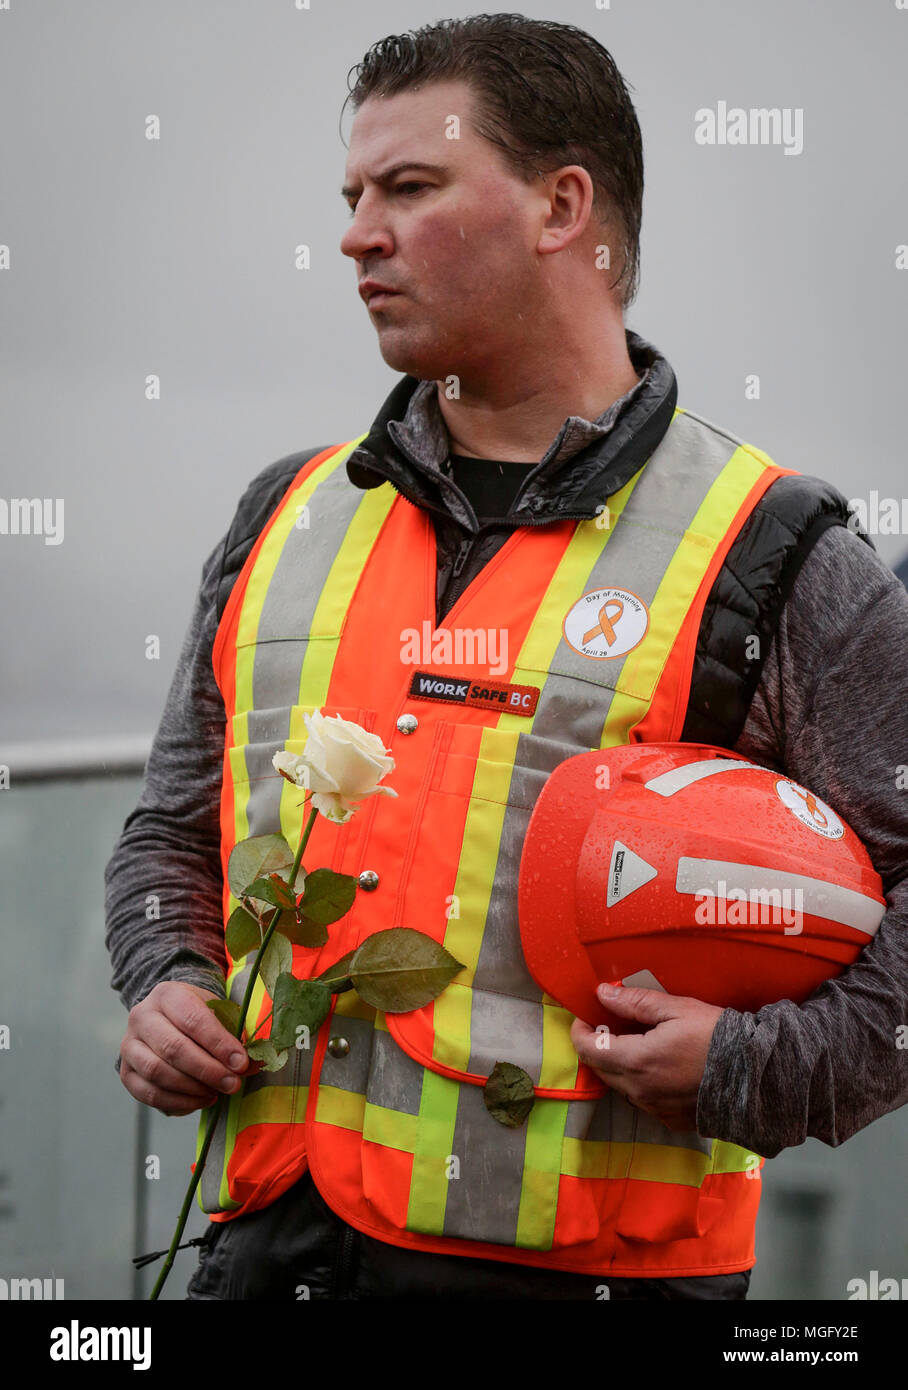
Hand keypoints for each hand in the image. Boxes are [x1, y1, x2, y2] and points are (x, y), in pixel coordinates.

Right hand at [119, 980, 254, 1116]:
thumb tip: (254, 1063)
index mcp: (167, 995)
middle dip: (208, 1070)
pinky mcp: (126, 1072)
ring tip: (218, 1093)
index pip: (193, 1020)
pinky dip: (178, 1102)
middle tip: (233, 1084)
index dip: (219, 1044)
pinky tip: (201, 1100)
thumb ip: (235, 1034)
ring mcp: (129, 1045)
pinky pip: (149, 1094)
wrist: (169, 1018)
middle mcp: (141, 1016)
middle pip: (174, 1048)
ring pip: (157, 1072)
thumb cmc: (199, 1016)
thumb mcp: (218, 1013)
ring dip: (192, 1088)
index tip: (241, 1063)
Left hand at [570, 983, 724, 1131]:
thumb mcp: (676, 1009)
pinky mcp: (670, 1120)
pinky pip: (642, 1100)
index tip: (585, 1016)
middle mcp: (639, 1091)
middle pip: (600, 1069)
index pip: (588, 1049)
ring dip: (618, 1065)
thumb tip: (602, 993)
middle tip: (611, 1024)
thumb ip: (635, 1002)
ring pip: (620, 1086)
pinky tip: (659, 1066)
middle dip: (598, 1046)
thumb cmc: (715, 1036)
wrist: (756, 1077)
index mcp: (635, 1061)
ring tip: (637, 1043)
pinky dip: (639, 1082)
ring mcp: (654, 1109)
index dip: (580, 1031)